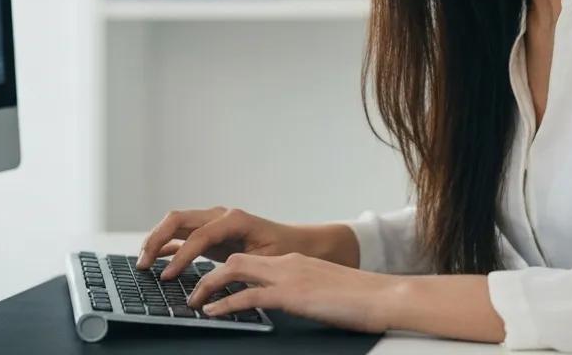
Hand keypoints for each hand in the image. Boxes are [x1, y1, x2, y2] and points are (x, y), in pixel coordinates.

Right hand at [136, 206, 308, 279]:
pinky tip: (156, 258)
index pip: (198, 235)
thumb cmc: (284, 250)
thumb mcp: (265, 260)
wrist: (297, 242)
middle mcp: (220, 215)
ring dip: (156, 239)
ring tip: (143, 262)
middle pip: (178, 218)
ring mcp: (213, 221)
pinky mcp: (211, 232)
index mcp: (234, 219)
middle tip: (142, 262)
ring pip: (176, 223)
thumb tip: (216, 281)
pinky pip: (183, 234)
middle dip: (156, 238)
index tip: (167, 277)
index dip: (181, 257)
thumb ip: (241, 265)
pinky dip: (167, 244)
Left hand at [187, 252, 400, 333]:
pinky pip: (249, 295)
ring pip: (234, 270)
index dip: (222, 268)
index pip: (249, 258)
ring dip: (207, 285)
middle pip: (234, 258)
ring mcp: (288, 276)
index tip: (204, 280)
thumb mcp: (322, 291)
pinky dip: (225, 304)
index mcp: (293, 262)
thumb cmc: (359, 299)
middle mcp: (286, 263)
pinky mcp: (292, 294)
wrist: (384, 296)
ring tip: (192, 301)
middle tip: (187, 287)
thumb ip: (301, 292)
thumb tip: (289, 304)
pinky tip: (212, 313)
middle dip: (206, 271)